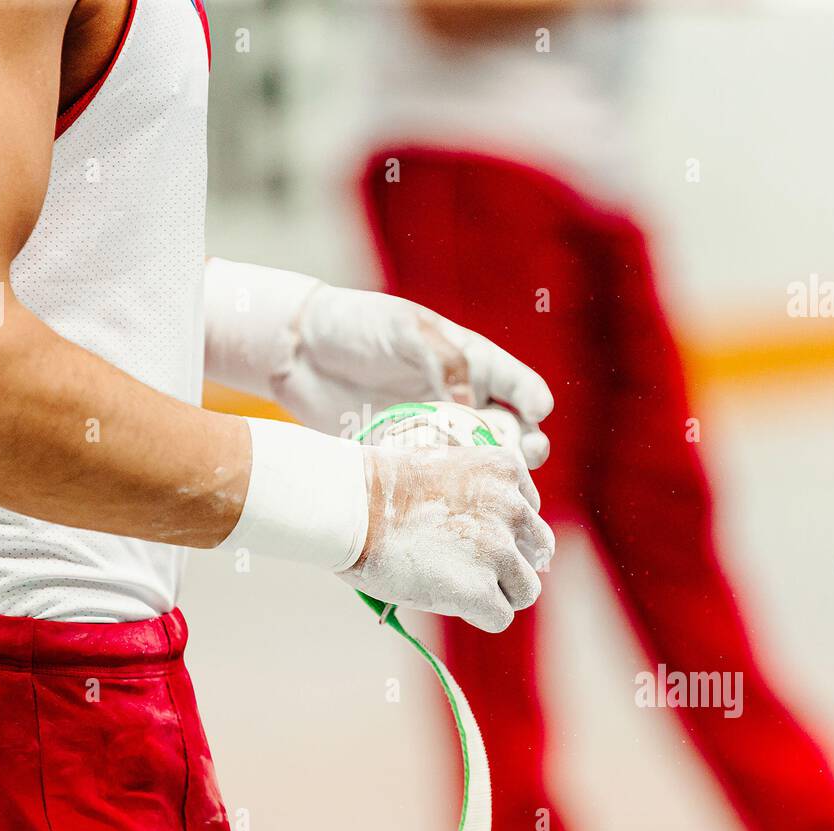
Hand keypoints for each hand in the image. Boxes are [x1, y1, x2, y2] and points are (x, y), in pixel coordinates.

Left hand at [278, 286, 552, 467]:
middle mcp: (461, 403)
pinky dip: (447, 494)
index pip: (518, 386)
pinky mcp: (406, 459)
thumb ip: (442, 359)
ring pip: (478, 466)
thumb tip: (469, 405)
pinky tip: (446, 502)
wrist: (297, 351)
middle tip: (523, 458)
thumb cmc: (357, 325)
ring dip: (490, 479)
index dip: (532, 400)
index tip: (536, 412)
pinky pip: (436, 482)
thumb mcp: (405, 329)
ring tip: (491, 487)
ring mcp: (435, 435)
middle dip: (526, 449)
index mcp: (472, 365)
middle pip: (512, 435)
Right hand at [338, 443, 555, 632]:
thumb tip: (485, 537)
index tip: (469, 534)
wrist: (351, 507)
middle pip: (538, 550)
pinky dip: (478, 615)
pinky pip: (501, 617)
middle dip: (510, 561)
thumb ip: (476, 494)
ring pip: (526, 589)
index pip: (528, 511)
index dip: (502, 528)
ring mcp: (499, 550)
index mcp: (506, 469)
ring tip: (457, 586)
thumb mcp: (443, 468)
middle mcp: (513, 508)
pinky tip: (448, 600)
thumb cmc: (379, 488)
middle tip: (470, 567)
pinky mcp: (481, 590)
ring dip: (498, 592)